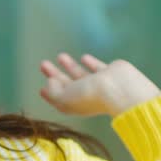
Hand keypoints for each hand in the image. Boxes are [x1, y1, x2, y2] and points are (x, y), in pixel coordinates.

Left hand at [38, 53, 160, 117]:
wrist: (119, 88)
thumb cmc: (91, 96)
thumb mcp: (64, 98)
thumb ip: (53, 91)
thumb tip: (50, 83)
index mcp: (75, 104)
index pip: (60, 98)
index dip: (50, 93)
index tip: (41, 88)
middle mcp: (86, 95)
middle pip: (67, 84)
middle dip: (55, 75)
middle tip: (43, 64)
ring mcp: (99, 84)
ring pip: (81, 74)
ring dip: (70, 66)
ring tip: (60, 56)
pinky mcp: (109, 73)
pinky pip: (96, 66)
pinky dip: (90, 63)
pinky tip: (84, 57)